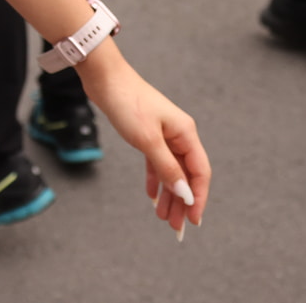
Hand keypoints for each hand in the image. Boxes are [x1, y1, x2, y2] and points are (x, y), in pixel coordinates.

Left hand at [82, 47, 209, 235]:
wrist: (104, 78)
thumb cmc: (127, 103)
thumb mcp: (148, 140)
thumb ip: (167, 168)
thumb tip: (185, 193)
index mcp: (186, 133)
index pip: (200, 172)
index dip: (199, 197)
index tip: (194, 220)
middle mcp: (178, 135)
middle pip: (186, 174)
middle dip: (182, 201)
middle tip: (175, 227)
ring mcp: (163, 135)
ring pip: (171, 171)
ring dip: (168, 194)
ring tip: (162, 217)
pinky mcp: (147, 134)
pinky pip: (156, 162)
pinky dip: (155, 179)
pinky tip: (151, 196)